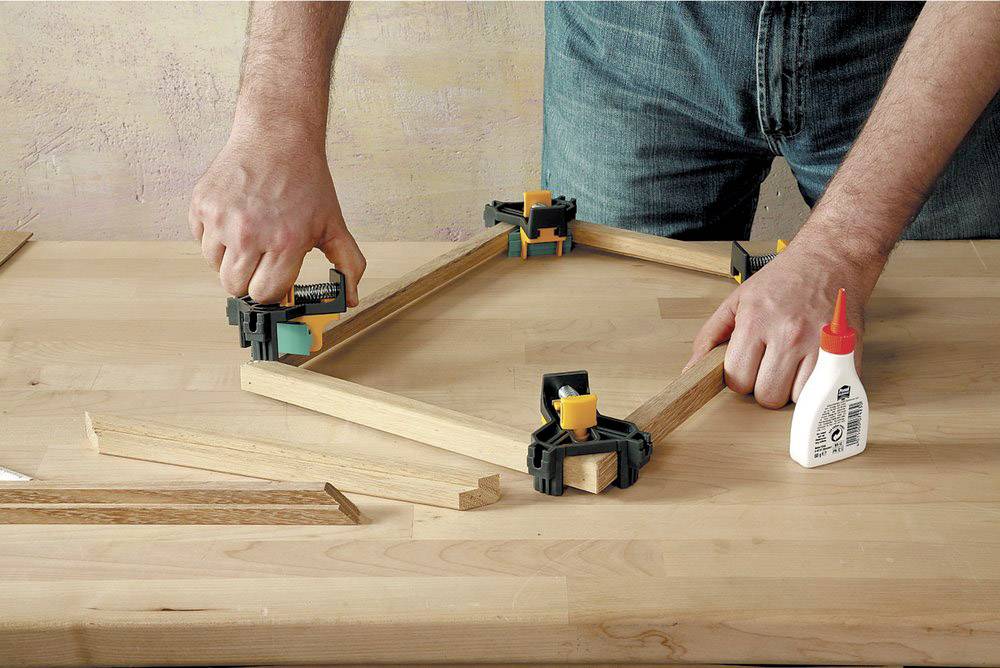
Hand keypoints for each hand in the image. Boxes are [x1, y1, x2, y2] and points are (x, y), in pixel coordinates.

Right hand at [189, 126, 365, 305]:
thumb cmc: (306, 181)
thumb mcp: (334, 224)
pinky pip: (200, 239)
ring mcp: (221, 219)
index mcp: (285, 242)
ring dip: (229, 258)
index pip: (264, 294)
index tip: (275, 278)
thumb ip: (348, 265)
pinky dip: (214, 236)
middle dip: (248, 279)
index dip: (271, 289)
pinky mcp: (201, 205)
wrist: (277, 137)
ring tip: (249, 236)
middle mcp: (250, 233)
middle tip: (261, 259)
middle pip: (234, 286)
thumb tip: (350, 298)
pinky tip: (234, 219)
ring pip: (214, 265)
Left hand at [685, 240, 879, 407]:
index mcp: (756, 321)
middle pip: (767, 396)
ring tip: (791, 366)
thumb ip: (711, 336)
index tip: (746, 368)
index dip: (739, 378)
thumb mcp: (737, 300)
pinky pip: (823, 392)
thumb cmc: (784, 279)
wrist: (831, 258)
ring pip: (795, 399)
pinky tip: (811, 368)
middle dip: (764, 387)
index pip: (737, 379)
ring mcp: (819, 345)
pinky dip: (815, 388)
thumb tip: (691, 370)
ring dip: (791, 389)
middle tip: (769, 367)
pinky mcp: (845, 353)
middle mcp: (788, 335)